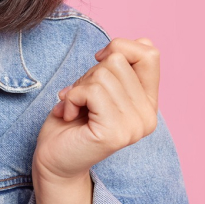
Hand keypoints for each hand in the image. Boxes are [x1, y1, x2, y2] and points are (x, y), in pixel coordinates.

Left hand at [33, 37, 159, 182]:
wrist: (54, 160)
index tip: (98, 62)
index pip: (150, 53)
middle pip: (118, 60)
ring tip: (75, 107)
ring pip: (103, 74)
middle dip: (90, 73)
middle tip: (81, 98)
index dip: (120, 47)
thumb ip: (117, 68)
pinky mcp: (115, 133)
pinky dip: (72, 97)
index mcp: (149, 103)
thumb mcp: (98, 86)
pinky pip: (92, 91)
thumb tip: (126, 43)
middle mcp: (148, 116)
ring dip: (79, 87)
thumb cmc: (72, 121)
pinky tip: (69, 114)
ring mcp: (134, 126)